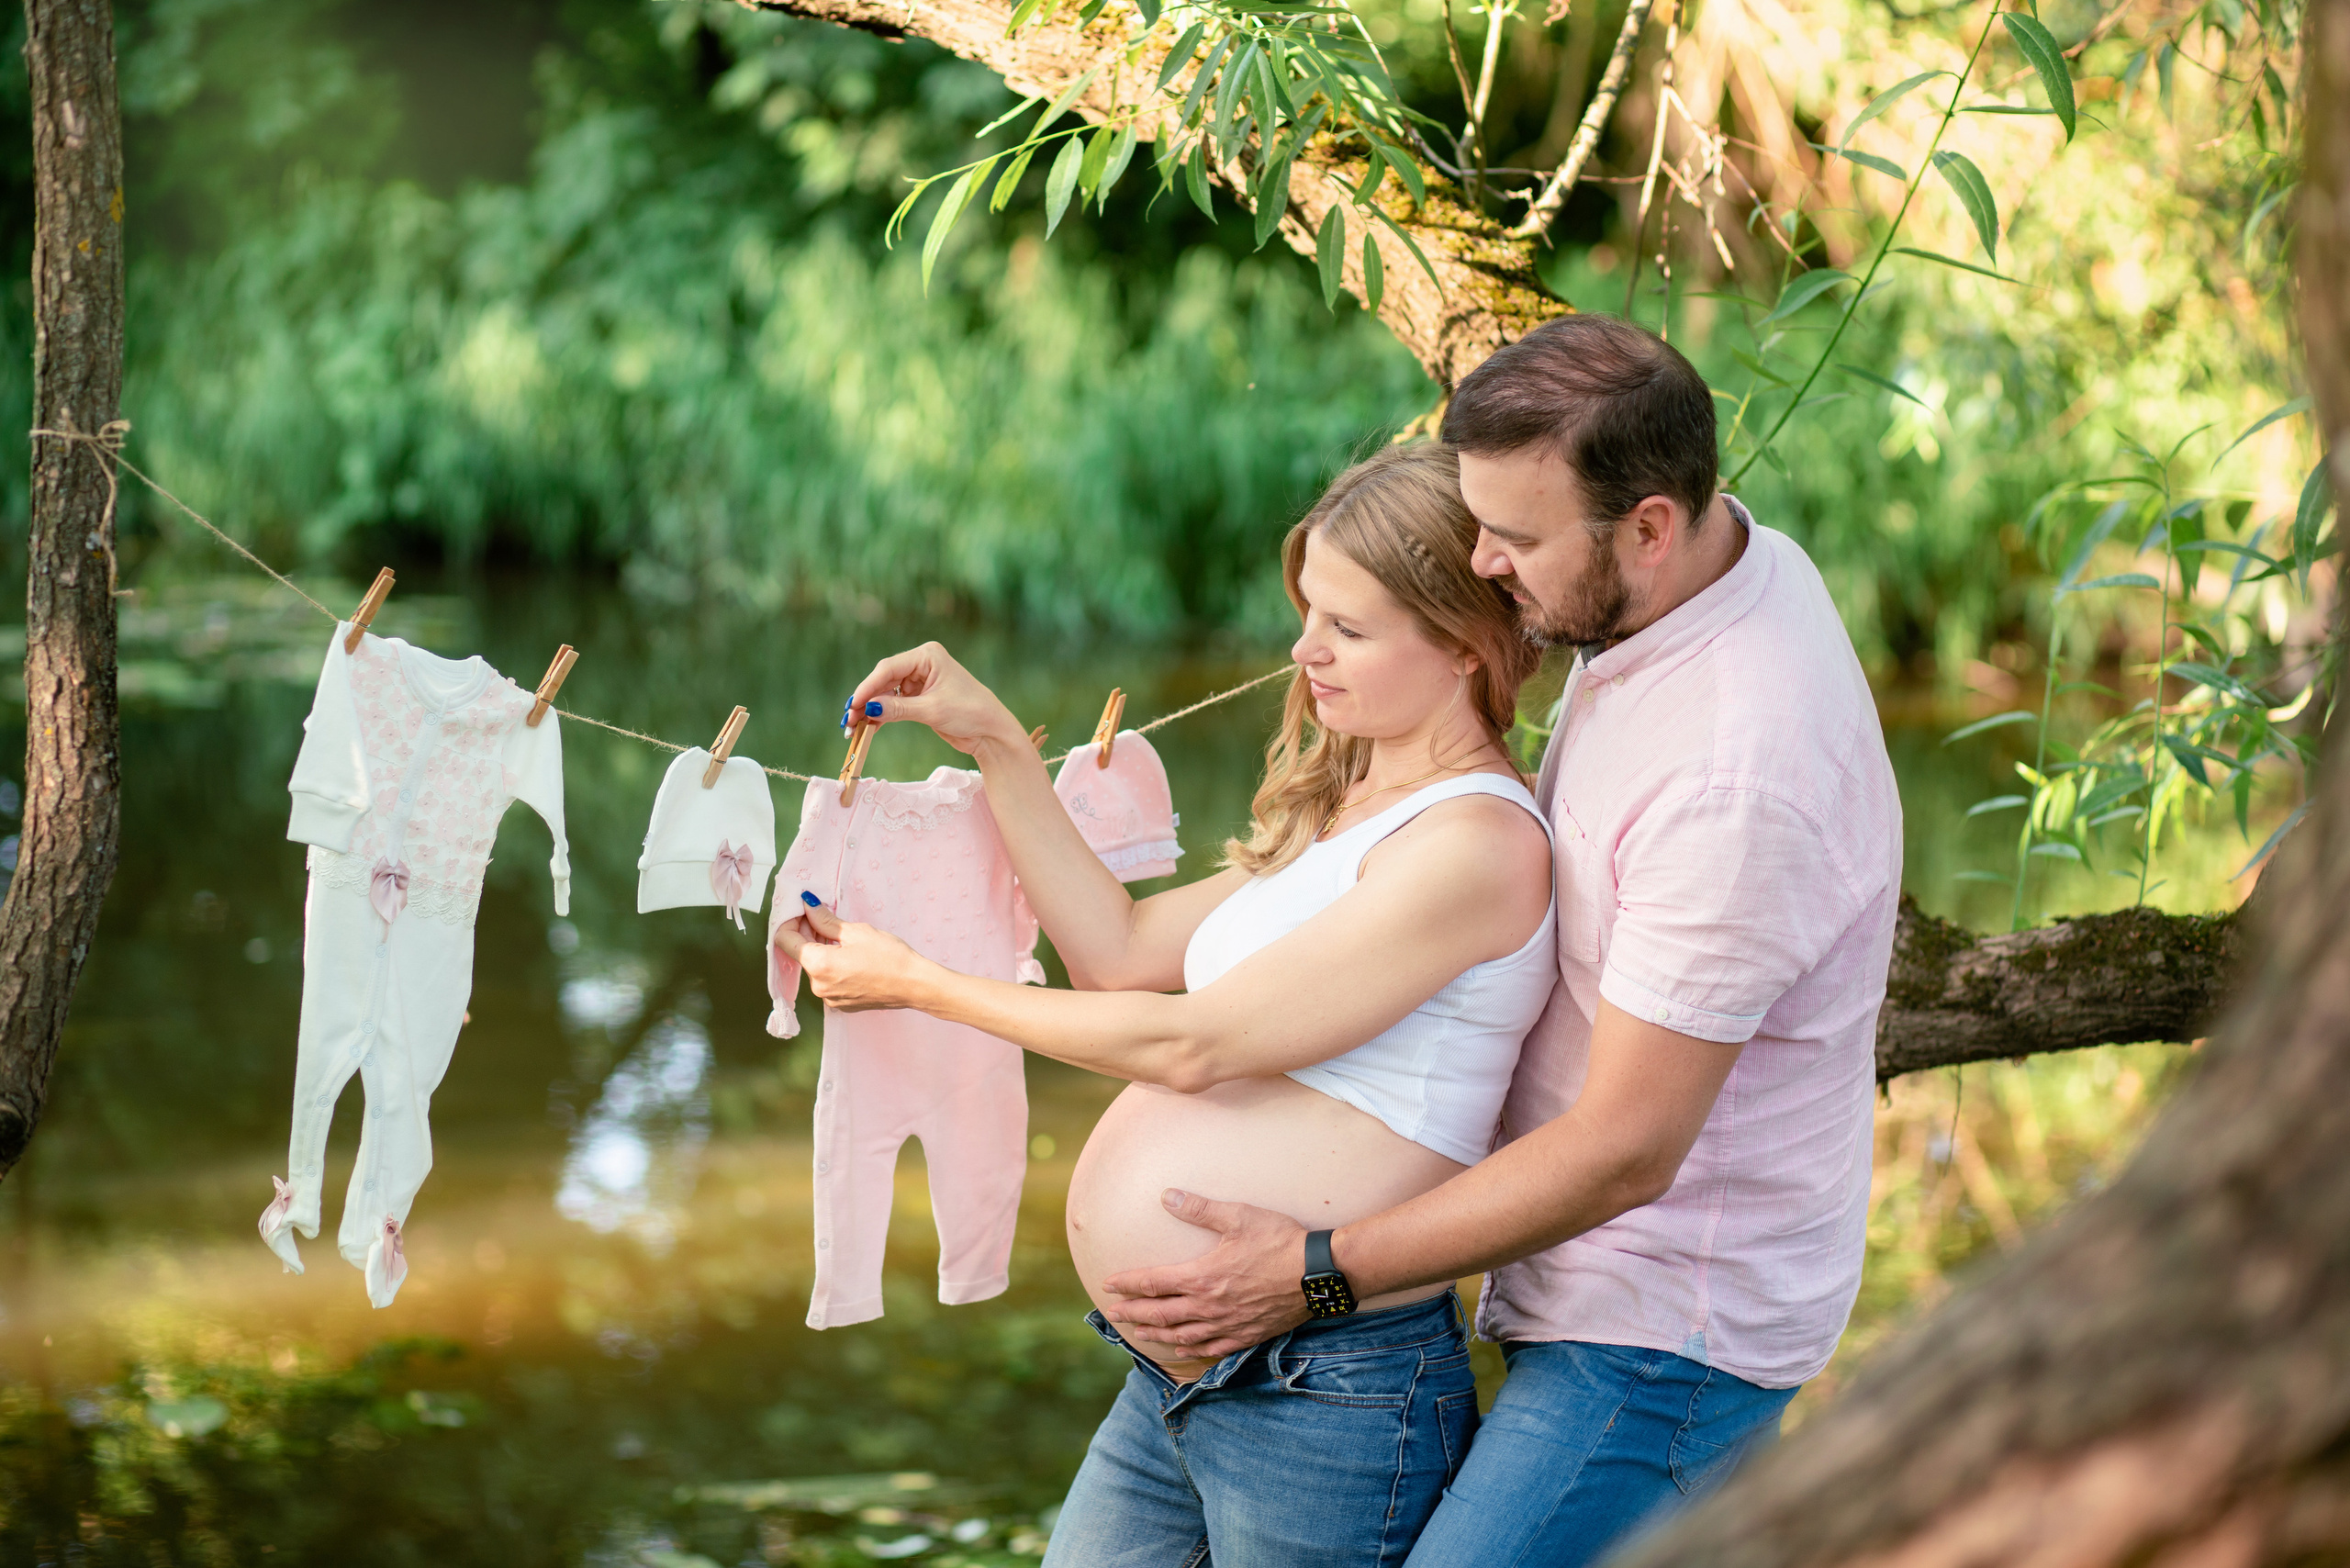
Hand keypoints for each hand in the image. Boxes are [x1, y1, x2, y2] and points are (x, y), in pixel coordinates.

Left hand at [775, 898, 933, 1012]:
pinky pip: (827, 980)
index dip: (790, 921)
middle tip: (825, 917)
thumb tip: (808, 906)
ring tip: (842, 936)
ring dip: (821, 949)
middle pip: (801, 954)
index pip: (786, 940)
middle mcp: (818, 986)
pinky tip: (850, 956)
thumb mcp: (855, 931)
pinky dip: (832, 965)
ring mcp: (829, 998)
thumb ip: (825, 920)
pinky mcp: (840, 1004)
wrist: (914, 985)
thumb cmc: (889, 957)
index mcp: (818, 965)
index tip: (803, 910)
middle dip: (808, 933)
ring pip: (815, 967)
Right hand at [846, 642, 1023, 757]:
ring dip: (870, 710)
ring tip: (853, 728)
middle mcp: (921, 664)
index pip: (889, 668)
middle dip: (866, 700)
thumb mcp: (932, 710)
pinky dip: (881, 716)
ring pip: (885, 693)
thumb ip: (898, 709)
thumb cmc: (970, 712)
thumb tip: (867, 710)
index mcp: (927, 655)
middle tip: (848, 720)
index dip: (868, 687)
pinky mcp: (919, 698)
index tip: (853, 705)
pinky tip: (868, 728)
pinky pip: (893, 705)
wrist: (991, 732)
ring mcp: (919, 681)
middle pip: (883, 680)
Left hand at [1099, 1190, 1312, 1357]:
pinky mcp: (1245, 1336)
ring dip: (1155, 1333)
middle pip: (1159, 1313)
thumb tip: (1167, 1196)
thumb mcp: (1239, 1216)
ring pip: (1180, 1335)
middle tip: (1112, 1313)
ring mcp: (1226, 1325)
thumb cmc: (1279, 1240)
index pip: (1153, 1282)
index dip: (1127, 1283)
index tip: (1108, 1283)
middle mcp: (1209, 1306)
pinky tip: (1181, 1348)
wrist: (1318, 1274)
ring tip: (1137, 1332)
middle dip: (1132, 1312)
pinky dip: (1189, 1349)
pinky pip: (1209, 1349)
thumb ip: (1200, 1209)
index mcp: (1202, 1276)